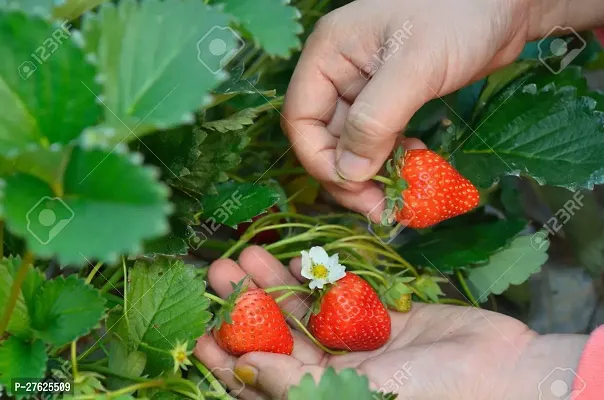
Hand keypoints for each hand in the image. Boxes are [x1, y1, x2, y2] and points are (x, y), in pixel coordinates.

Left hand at [195, 246, 586, 399]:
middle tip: (217, 273)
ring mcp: (359, 343)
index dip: (228, 359)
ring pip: (304, 310)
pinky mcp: (383, 316)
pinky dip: (319, 276)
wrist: (504, 375)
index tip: (201, 331)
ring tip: (246, 254)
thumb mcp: (361, 396)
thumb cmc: (433, 396)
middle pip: (277, 337)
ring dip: (275, 285)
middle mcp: (336, 375)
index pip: (263, 380)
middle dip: (245, 307)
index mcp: (323, 399)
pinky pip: (342, 294)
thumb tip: (241, 368)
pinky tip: (295, 256)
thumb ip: (298, 382)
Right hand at [281, 0, 531, 219]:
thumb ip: (376, 119)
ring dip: (371, 173)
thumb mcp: (415, 66)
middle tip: (380, 207)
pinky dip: (391, 158)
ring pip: (353, 142)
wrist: (507, 1)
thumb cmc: (460, 15)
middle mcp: (339, 71)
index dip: (321, 160)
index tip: (355, 188)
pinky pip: (379, 138)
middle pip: (325, 136)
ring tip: (399, 196)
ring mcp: (365, 85)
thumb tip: (349, 173)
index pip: (301, 118)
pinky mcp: (392, 97)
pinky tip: (412, 167)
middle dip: (349, 175)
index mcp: (329, 54)